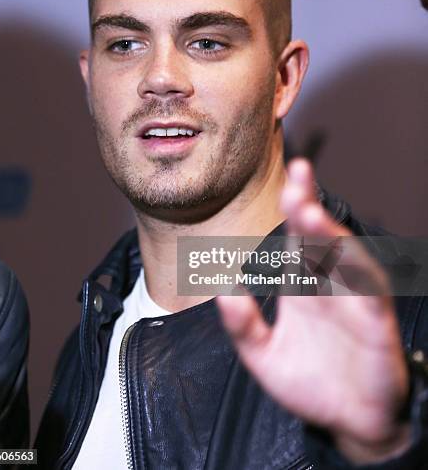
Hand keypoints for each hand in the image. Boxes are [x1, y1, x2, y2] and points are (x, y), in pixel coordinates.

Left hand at [217, 158, 410, 463]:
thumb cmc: (308, 382)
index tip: (289, 176)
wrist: (348, 421)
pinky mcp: (375, 323)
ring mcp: (354, 300)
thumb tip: (223, 291)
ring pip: (347, 256)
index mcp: (303, 284)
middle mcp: (329, 283)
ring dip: (329, 234)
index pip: (298, 236)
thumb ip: (243, 327)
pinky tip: (347, 260)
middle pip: (320, 237)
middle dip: (308, 206)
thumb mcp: (263, 357)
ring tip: (309, 213)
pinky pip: (371, 294)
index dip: (295, 205)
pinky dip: (361, 276)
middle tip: (296, 178)